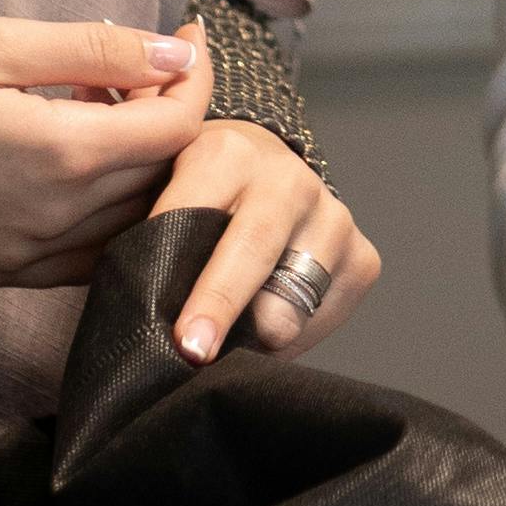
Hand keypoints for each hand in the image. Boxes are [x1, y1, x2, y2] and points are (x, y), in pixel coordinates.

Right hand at [0, 9, 212, 285]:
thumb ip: (91, 50)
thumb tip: (175, 52)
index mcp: (61, 155)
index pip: (176, 127)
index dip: (196, 76)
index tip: (189, 35)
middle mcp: (56, 220)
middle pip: (162, 176)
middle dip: (172, 115)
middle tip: (140, 64)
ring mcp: (27, 257)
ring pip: (130, 221)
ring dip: (142, 167)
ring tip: (105, 109)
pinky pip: (86, 256)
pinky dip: (106, 214)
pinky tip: (77, 167)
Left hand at [147, 119, 381, 365]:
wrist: (262, 172)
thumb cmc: (196, 196)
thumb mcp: (157, 192)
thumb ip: (148, 237)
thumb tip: (142, 318)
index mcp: (227, 153)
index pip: (200, 220)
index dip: (188, 279)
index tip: (181, 335)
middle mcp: (289, 178)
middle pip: (254, 256)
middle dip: (221, 307)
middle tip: (195, 352)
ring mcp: (334, 216)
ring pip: (289, 306)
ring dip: (251, 333)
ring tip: (225, 336)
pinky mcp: (363, 256)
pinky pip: (319, 323)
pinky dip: (288, 339)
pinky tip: (261, 324)